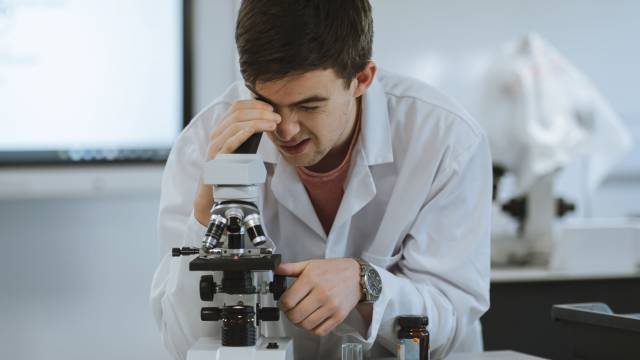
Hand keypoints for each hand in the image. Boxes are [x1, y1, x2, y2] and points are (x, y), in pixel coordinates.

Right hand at [193, 100, 280, 225]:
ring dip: (258, 121)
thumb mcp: (242, 150)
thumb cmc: (231, 174)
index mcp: (221, 130)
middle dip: (260, 112)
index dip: (254, 104)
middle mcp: (215, 135)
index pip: (236, 107)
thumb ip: (249, 138)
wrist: (213, 196)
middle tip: (277, 117)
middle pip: (237, 113)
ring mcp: (214, 146)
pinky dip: (246, 132)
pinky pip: (230, 141)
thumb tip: (268, 124)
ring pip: (236, 124)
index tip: (271, 108)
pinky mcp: (216, 158)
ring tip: (274, 124)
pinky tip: (258, 129)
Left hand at [274, 258, 360, 335]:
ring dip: (299, 323)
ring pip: (306, 325)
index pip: (288, 300)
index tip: (283, 303)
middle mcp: (321, 293)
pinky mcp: (339, 316)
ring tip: (300, 316)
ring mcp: (331, 306)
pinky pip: (320, 331)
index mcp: (312, 279)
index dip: (282, 304)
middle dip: (289, 315)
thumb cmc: (334, 270)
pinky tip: (311, 321)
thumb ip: (291, 268)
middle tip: (290, 310)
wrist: (357, 275)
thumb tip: (276, 269)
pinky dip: (312, 329)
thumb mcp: (311, 264)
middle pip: (295, 315)